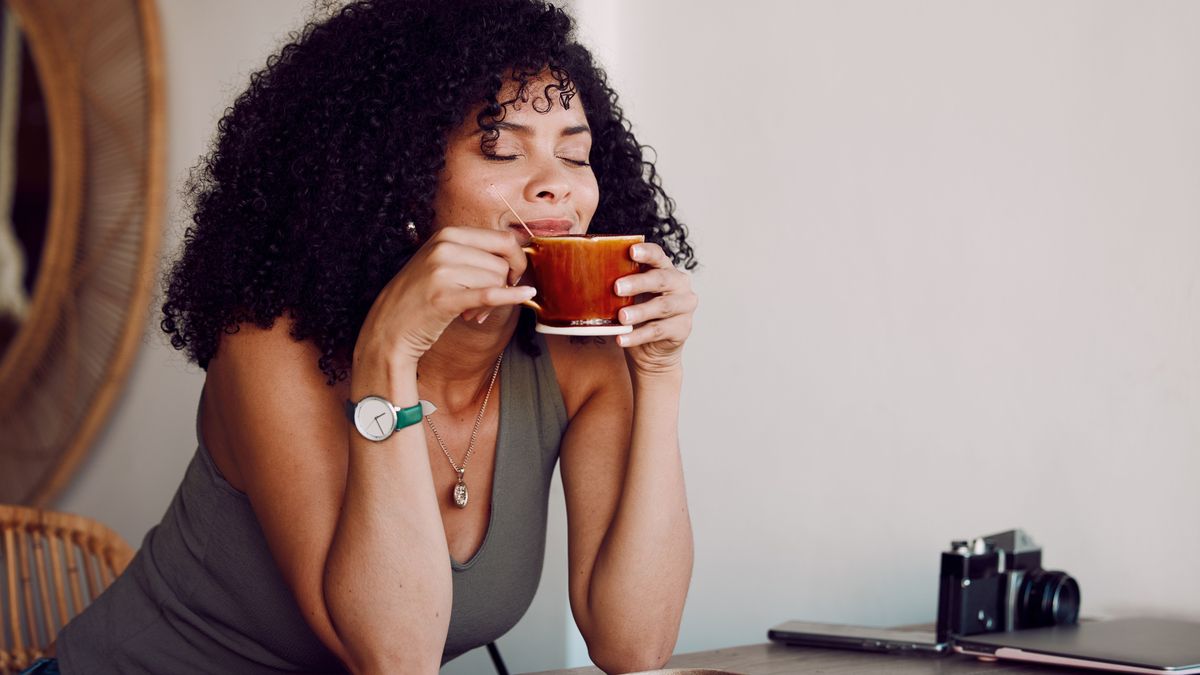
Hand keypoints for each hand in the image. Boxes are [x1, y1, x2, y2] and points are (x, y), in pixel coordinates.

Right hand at [355, 227, 531, 365]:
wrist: (388, 327)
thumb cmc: (420, 296)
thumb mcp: (442, 262)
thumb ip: (473, 254)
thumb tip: (517, 256)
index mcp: (448, 234)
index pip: (503, 238)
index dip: (517, 258)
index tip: (514, 275)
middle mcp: (444, 247)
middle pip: (502, 263)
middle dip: (503, 284)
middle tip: (486, 302)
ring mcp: (442, 271)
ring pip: (497, 281)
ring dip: (492, 302)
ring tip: (471, 311)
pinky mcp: (444, 298)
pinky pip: (489, 294)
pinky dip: (511, 297)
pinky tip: (526, 295)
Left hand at [614, 242, 696, 376]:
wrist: (651, 349)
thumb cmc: (637, 314)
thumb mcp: (629, 296)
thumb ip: (618, 282)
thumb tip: (584, 272)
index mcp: (665, 269)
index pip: (658, 255)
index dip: (646, 252)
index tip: (631, 251)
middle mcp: (679, 284)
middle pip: (661, 279)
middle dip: (638, 282)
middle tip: (616, 287)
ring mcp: (684, 307)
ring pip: (661, 306)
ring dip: (639, 311)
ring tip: (620, 317)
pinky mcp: (682, 328)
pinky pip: (658, 331)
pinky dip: (638, 335)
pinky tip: (622, 338)